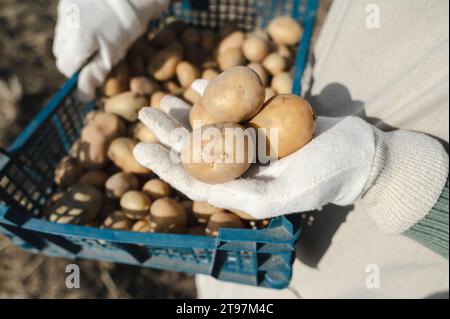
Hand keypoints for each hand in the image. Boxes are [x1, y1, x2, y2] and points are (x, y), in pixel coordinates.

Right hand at [53, 0, 168, 99]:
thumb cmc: (125, 25)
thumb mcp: (113, 55)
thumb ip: (95, 75)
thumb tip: (83, 97)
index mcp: (75, 43)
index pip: (66, 69)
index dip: (80, 75)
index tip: (94, 72)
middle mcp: (64, 28)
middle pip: (61, 55)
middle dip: (76, 60)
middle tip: (97, 57)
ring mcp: (64, 13)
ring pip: (62, 39)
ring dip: (74, 45)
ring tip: (95, 41)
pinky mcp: (67, 3)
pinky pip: (65, 24)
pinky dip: (75, 30)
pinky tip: (92, 27)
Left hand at [133, 80, 377, 219]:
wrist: (360, 153)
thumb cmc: (327, 176)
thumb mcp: (285, 194)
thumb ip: (242, 195)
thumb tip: (197, 187)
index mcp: (242, 189)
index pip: (196, 180)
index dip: (166, 165)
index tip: (142, 147)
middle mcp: (243, 168)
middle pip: (198, 150)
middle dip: (169, 131)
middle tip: (145, 112)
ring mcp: (252, 143)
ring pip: (211, 127)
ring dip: (185, 112)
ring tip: (161, 98)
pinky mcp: (265, 122)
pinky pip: (234, 108)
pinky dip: (216, 96)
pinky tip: (196, 83)